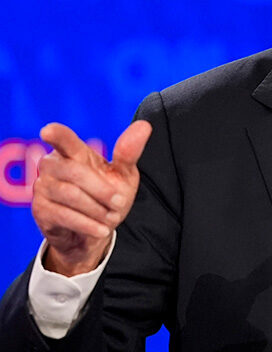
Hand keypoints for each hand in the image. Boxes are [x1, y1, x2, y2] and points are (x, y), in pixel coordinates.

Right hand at [32, 121, 151, 276]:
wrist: (95, 231)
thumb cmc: (108, 195)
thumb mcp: (123, 175)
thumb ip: (129, 152)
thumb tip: (144, 126)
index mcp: (73, 152)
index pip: (63, 139)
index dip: (56, 134)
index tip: (48, 131)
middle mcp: (53, 165)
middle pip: (74, 172)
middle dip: (102, 190)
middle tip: (120, 202)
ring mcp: (43, 187)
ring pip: (70, 195)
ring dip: (97, 209)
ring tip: (111, 217)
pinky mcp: (41, 210)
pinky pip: (63, 215)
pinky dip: (87, 224)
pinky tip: (102, 229)